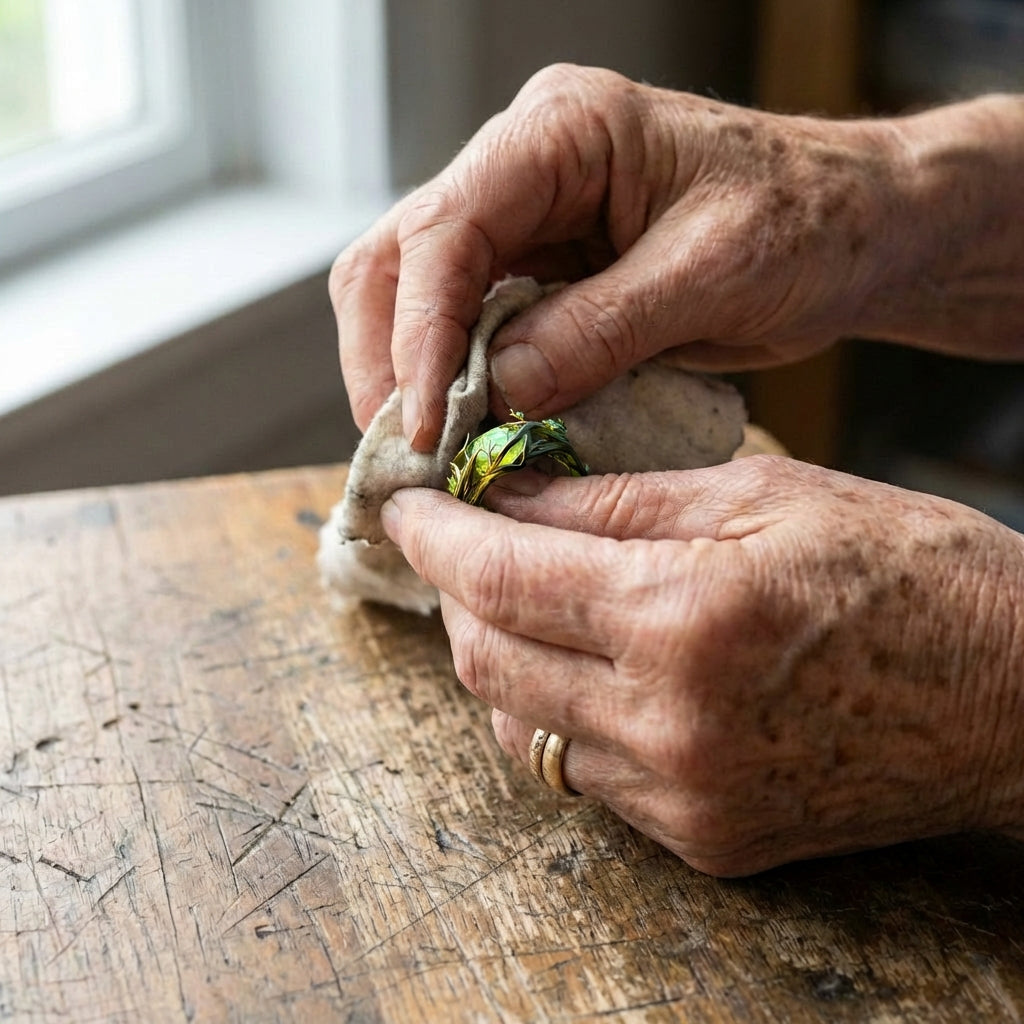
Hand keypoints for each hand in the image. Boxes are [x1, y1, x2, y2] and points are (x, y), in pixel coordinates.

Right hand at [330, 63, 1023, 450]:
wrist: (851, 230)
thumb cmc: (805, 224)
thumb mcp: (711, 275)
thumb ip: (600, 330)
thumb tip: (499, 392)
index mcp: (563, 132)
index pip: (446, 229)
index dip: (420, 334)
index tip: (426, 425)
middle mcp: (524, 166)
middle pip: (400, 258)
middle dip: (388, 359)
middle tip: (406, 452)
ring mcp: (525, 218)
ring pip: (416, 293)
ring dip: (410, 376)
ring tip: (430, 453)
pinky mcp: (540, 270)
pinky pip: (470, 326)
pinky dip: (457, 382)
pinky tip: (469, 430)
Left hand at [381, 458, 1023, 874]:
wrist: (1015, 698)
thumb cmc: (908, 571)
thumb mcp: (763, 495)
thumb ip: (617, 500)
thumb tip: (511, 494)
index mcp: (684, 615)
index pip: (501, 576)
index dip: (436, 536)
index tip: (407, 506)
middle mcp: (668, 722)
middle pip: (485, 660)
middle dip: (456, 592)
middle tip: (465, 542)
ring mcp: (683, 795)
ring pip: (519, 725)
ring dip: (498, 655)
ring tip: (523, 597)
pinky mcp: (704, 837)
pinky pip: (581, 774)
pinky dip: (555, 712)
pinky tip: (584, 665)